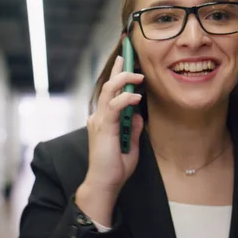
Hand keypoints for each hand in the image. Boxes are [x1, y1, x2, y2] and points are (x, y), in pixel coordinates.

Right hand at [76, 55, 143, 224]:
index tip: (126, 61)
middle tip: (128, 55)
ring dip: (124, 80)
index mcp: (104, 119)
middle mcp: (99, 116)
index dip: (118, 75)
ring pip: (108, 91)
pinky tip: (136, 97)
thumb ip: (133, 128)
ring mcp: (99, 120)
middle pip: (108, 85)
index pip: (111, 92)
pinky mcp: (103, 127)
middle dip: (119, 69)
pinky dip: (125, 99)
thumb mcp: (131, 144)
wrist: (105, 183)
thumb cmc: (116, 167)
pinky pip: (113, 107)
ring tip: (138, 75)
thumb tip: (137, 114)